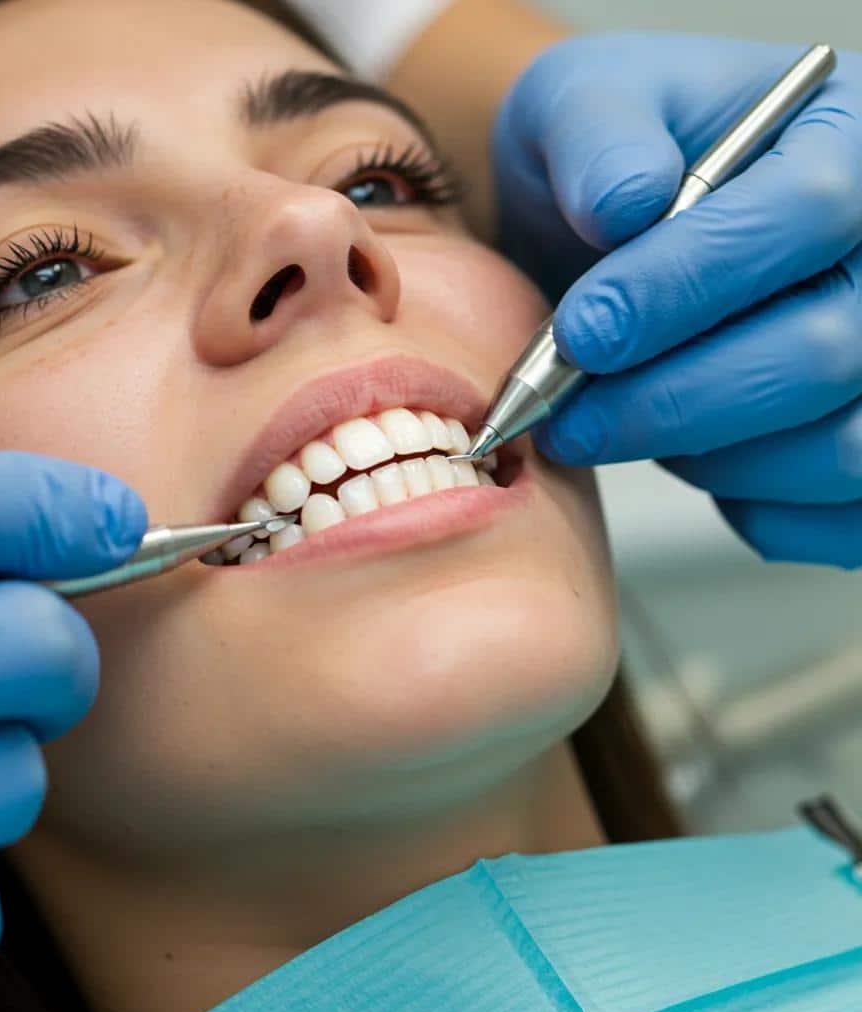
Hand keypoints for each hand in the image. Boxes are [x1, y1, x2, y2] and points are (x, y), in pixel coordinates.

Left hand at [493, 33, 861, 568]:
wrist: (612, 232)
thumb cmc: (609, 162)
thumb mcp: (583, 105)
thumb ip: (599, 135)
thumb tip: (627, 204)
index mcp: (847, 137)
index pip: (804, 215)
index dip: (682, 288)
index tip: (583, 333)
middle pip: (825, 352)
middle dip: (672, 401)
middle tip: (569, 420)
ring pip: (840, 449)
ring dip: (707, 459)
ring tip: (622, 429)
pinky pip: (835, 515)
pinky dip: (749, 506)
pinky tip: (686, 459)